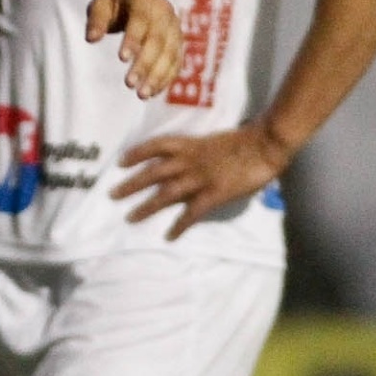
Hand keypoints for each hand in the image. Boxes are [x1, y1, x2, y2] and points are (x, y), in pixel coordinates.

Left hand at [84, 0, 181, 98]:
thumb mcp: (101, 2)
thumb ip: (96, 19)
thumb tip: (91, 39)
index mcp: (145, 1)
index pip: (141, 21)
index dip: (133, 39)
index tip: (121, 59)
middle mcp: (165, 14)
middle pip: (158, 41)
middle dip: (145, 64)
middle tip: (129, 84)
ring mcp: (175, 28)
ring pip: (171, 54)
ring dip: (158, 76)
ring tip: (142, 94)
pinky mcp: (178, 41)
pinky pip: (176, 61)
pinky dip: (166, 78)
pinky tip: (152, 92)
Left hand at [111, 122, 291, 239]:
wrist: (264, 143)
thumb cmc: (243, 140)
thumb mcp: (212, 140)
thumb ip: (197, 151)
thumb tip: (186, 160)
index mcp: (189, 144)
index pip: (155, 146)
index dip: (136, 153)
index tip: (120, 162)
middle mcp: (189, 160)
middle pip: (152, 173)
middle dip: (131, 184)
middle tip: (111, 195)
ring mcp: (200, 178)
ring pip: (166, 193)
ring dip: (146, 206)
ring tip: (130, 218)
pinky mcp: (214, 194)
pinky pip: (192, 212)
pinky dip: (179, 225)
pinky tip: (169, 236)